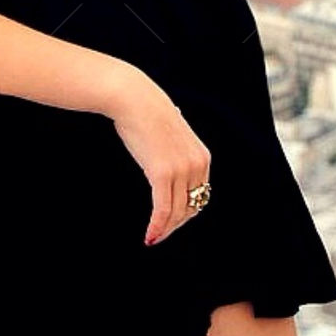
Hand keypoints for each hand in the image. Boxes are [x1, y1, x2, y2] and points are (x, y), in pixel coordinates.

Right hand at [110, 71, 210, 245]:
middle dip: (175, 223)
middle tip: (160, 233)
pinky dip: (157, 227)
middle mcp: (197, 165)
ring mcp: (181, 170)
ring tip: (153, 237)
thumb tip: (169, 154)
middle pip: (190, 207)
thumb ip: (176, 149)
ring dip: (165, 229)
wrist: (133, 98)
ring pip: (176, 212)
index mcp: (202, 156)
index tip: (171, 219)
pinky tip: (149, 236)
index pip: (200, 195)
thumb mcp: (172, 133)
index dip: (186, 211)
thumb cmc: (146, 112)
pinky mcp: (163, 174)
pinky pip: (162, 210)